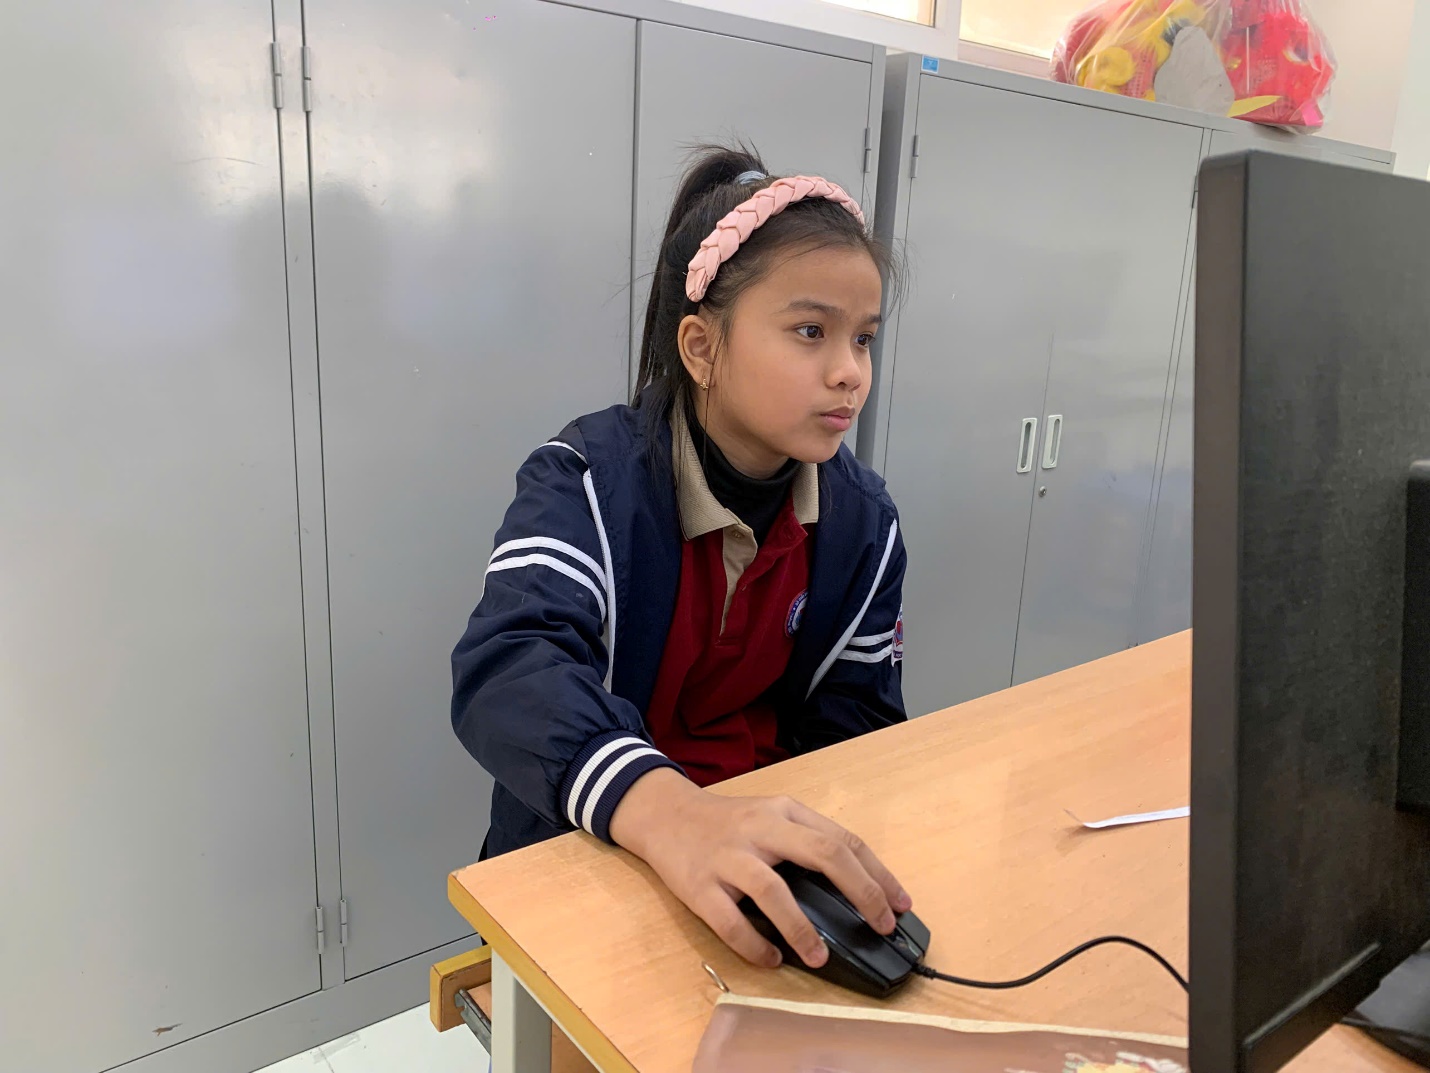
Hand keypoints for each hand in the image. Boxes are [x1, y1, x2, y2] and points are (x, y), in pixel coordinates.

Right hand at [608, 768, 912, 969]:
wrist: (664, 813)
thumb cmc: (727, 822)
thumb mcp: (771, 816)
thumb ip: (806, 842)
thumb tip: (856, 890)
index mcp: (785, 811)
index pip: (842, 840)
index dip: (877, 874)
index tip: (900, 904)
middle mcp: (761, 829)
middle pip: (822, 854)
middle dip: (861, 892)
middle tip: (881, 925)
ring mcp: (728, 856)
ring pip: (773, 890)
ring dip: (802, 928)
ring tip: (820, 956)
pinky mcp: (699, 884)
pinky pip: (729, 921)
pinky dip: (754, 945)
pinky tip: (771, 959)